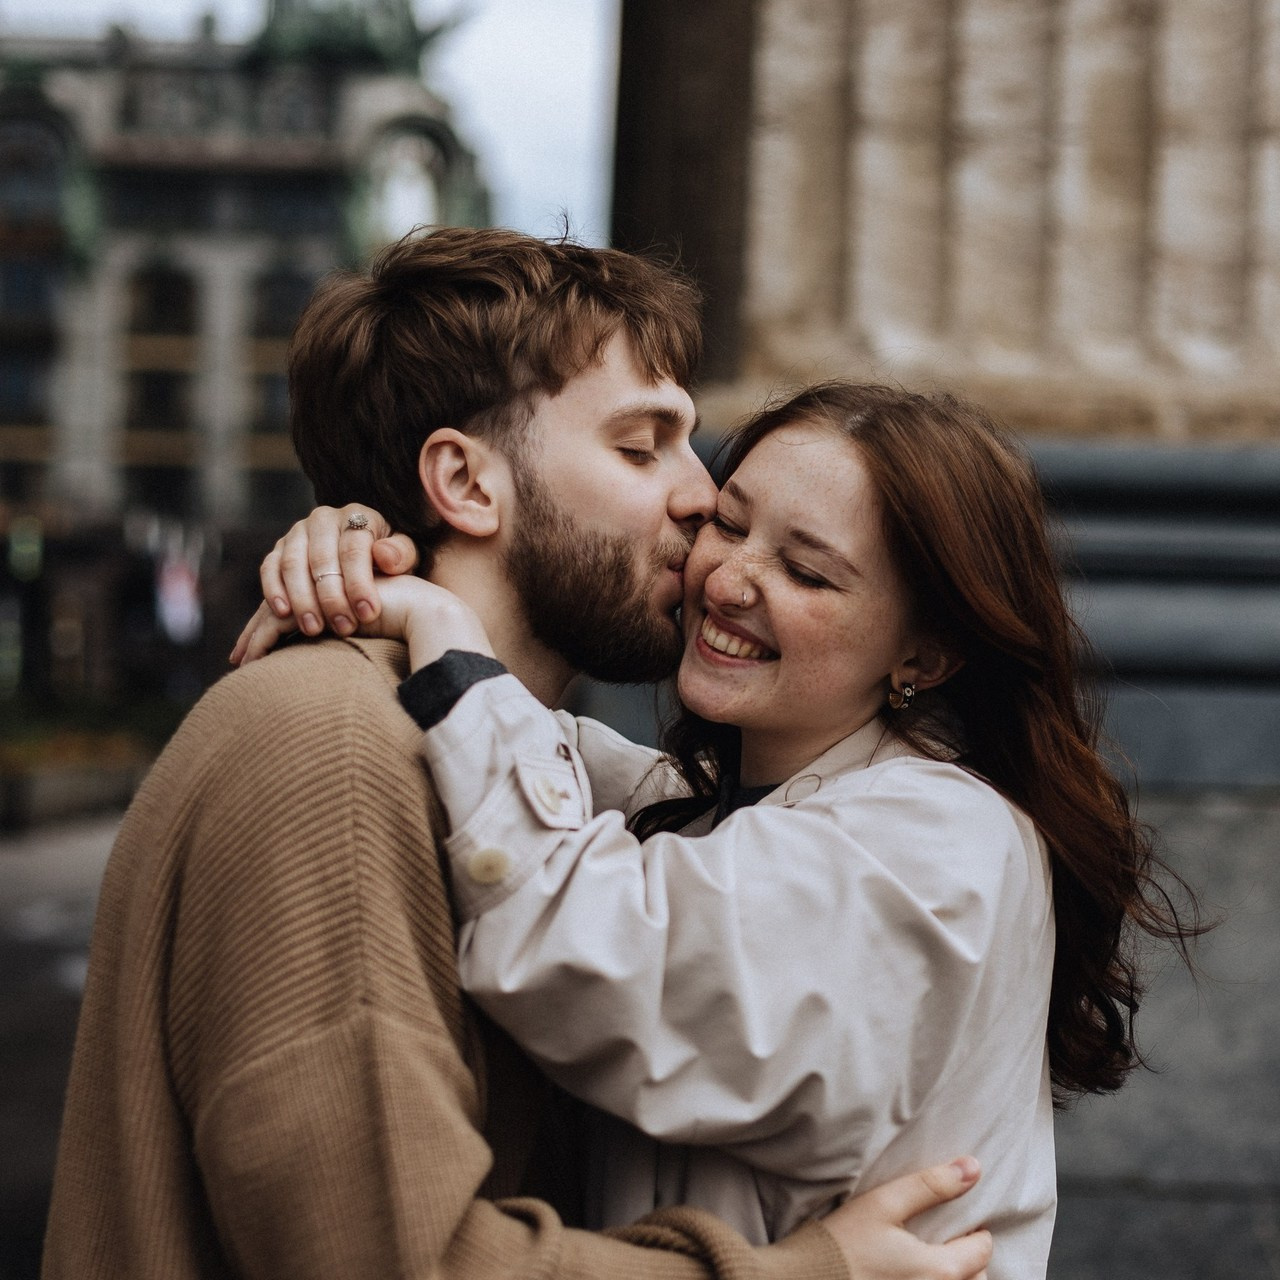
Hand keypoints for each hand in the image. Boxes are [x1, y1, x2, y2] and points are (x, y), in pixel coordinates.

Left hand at [232, 575, 493, 672]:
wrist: (426, 617)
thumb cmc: (409, 631)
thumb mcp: (363, 633)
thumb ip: (340, 631)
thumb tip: (322, 657)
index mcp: (335, 589)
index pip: (295, 604)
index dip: (273, 628)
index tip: (254, 653)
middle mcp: (326, 582)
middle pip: (281, 606)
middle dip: (257, 632)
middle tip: (239, 658)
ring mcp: (322, 582)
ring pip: (278, 608)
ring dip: (258, 638)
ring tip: (246, 662)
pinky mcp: (319, 590)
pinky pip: (282, 614)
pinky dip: (266, 636)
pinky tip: (256, 657)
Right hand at [259, 503, 417, 638]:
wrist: (365, 559)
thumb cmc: (389, 561)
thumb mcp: (405, 556)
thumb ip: (402, 554)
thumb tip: (385, 555)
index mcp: (357, 517)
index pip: (354, 550)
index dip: (360, 583)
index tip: (368, 614)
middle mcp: (323, 519)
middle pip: (321, 558)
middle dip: (332, 597)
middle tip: (344, 627)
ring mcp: (297, 532)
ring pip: (292, 563)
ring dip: (302, 599)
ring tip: (314, 629)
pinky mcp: (279, 549)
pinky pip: (269, 567)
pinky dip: (273, 589)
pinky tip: (283, 613)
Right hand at [819, 1158, 991, 1279]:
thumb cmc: (843, 1243)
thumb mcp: (884, 1203)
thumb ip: (930, 1185)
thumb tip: (972, 1167)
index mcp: (940, 1270)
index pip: (982, 1250)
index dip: (975, 1230)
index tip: (958, 1219)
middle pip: (976, 1279)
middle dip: (970, 1259)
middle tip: (949, 1239)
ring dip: (956, 1277)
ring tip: (932, 1259)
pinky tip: (912, 1273)